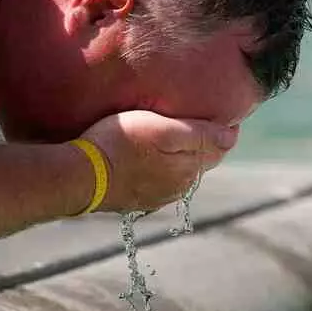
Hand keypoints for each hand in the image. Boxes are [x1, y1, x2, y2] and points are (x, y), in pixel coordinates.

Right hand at [80, 111, 238, 212]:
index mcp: (190, 169)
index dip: (221, 129)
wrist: (79, 175)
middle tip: (196, 118)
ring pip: (179, 172)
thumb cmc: (120, 144)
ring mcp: (156, 196)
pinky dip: (160, 168)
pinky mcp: (135, 200)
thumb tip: (232, 137)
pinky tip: (149, 157)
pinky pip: (157, 181)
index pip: (218, 148)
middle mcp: (178, 188)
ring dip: (180, 156)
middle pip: (199, 160)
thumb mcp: (163, 130)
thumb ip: (200, 135)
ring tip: (171, 134)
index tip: (220, 111)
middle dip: (202, 142)